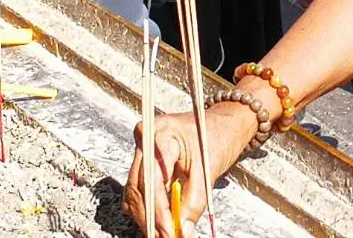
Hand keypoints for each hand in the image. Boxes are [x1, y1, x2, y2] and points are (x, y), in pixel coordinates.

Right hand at [125, 106, 257, 235]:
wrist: (218, 126)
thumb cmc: (215, 138)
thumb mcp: (208, 169)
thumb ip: (194, 202)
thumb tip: (182, 230)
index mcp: (161, 133)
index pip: (151, 177)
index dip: (158, 209)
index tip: (169, 230)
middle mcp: (145, 140)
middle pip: (138, 187)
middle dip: (151, 218)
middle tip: (166, 236)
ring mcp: (141, 152)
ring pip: (134, 194)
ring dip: (148, 218)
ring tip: (165, 233)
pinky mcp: (142, 164)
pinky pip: (139, 193)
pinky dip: (149, 211)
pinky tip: (161, 223)